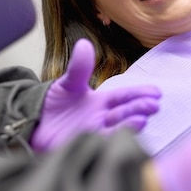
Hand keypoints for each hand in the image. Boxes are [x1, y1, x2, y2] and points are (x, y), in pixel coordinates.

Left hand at [31, 38, 161, 151]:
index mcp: (102, 102)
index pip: (125, 96)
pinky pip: (101, 144)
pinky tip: (121, 135)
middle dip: (140, 108)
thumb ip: (79, 68)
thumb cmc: (54, 104)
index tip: (157, 92)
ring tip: (142, 119)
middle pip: (125, 112)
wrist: (34, 125)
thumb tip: (84, 44)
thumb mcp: (68, 84)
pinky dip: (112, 140)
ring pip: (117, 129)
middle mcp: (103, 119)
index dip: (140, 94)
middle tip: (153, 105)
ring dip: (130, 125)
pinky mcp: (84, 147)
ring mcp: (95, 133)